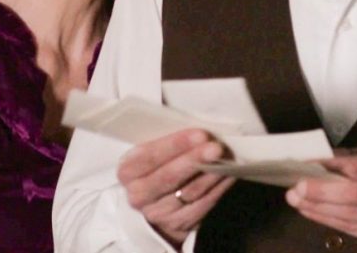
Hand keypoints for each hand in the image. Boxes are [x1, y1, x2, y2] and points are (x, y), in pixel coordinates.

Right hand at [117, 129, 235, 246]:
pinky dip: (218, 189)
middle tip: (216, 147)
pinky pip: (202, 206)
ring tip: (227, 159)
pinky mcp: (178, 225)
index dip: (176, 145)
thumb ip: (167, 142)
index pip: (151, 156)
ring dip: (211, 174)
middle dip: (195, 159)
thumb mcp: (150, 153)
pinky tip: (229, 175)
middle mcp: (138, 195)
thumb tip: (199, 131)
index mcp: (128, 171)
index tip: (200, 134)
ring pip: (189, 192)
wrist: (153, 205)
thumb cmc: (155, 168)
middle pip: (169, 176)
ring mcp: (157, 213)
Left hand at [286, 149, 356, 252]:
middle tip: (297, 186)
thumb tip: (319, 157)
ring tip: (296, 198)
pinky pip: (353, 230)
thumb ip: (354, 159)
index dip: (336, 165)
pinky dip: (327, 220)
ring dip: (319, 208)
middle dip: (324, 191)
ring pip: (352, 216)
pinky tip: (309, 211)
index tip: (309, 162)